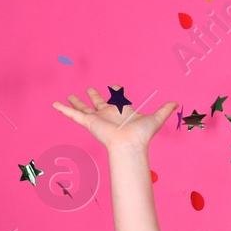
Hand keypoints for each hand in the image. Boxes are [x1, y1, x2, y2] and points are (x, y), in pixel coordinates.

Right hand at [50, 88, 177, 150]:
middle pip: (98, 102)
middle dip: (94, 96)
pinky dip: (63, 109)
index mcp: (121, 112)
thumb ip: (164, 110)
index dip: (116, 92)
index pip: (117, 99)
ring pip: (83, 107)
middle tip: (89, 89)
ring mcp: (97, 118)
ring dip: (76, 102)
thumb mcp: (155, 118)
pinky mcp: (88, 122)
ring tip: (69, 95)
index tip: (115, 85)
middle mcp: (108, 114)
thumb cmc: (141, 135)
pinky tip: (54, 104)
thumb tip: (177, 103)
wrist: (129, 145)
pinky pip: (72, 114)